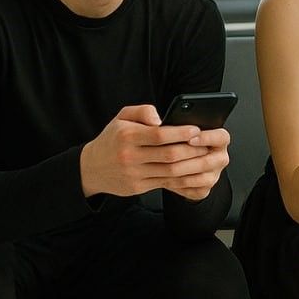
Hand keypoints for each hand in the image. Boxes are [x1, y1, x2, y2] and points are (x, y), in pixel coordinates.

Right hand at [79, 104, 227, 200]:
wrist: (90, 168)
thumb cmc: (112, 138)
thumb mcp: (121, 117)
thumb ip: (143, 111)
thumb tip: (161, 118)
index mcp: (127, 136)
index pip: (159, 135)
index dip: (180, 133)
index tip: (196, 130)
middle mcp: (130, 156)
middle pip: (169, 155)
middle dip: (192, 150)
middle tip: (207, 145)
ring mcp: (134, 174)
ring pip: (170, 171)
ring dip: (191, 165)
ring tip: (204, 157)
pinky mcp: (137, 187)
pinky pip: (164, 183)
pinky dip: (181, 177)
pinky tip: (193, 171)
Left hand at [163, 126, 230, 201]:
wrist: (176, 161)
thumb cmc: (177, 140)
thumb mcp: (171, 125)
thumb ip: (165, 119)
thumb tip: (156, 122)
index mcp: (219, 140)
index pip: (220, 138)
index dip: (206, 138)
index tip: (190, 139)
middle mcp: (219, 158)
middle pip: (207, 161)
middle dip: (186, 159)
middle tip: (167, 156)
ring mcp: (213, 175)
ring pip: (199, 178)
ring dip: (179, 173)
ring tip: (161, 167)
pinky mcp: (204, 189)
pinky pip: (193, 190)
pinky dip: (178, 186)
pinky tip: (165, 178)